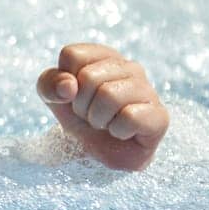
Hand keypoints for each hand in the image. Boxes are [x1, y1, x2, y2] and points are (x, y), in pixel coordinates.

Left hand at [36, 43, 168, 170]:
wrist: (101, 154)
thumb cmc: (81, 119)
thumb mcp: (54, 98)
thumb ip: (49, 84)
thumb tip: (68, 85)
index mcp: (104, 56)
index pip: (72, 55)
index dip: (65, 82)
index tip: (75, 96)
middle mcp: (129, 67)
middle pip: (89, 77)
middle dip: (81, 104)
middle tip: (91, 115)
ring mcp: (148, 89)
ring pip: (109, 95)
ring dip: (98, 119)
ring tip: (106, 123)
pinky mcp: (159, 115)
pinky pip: (130, 117)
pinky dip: (117, 131)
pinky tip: (123, 132)